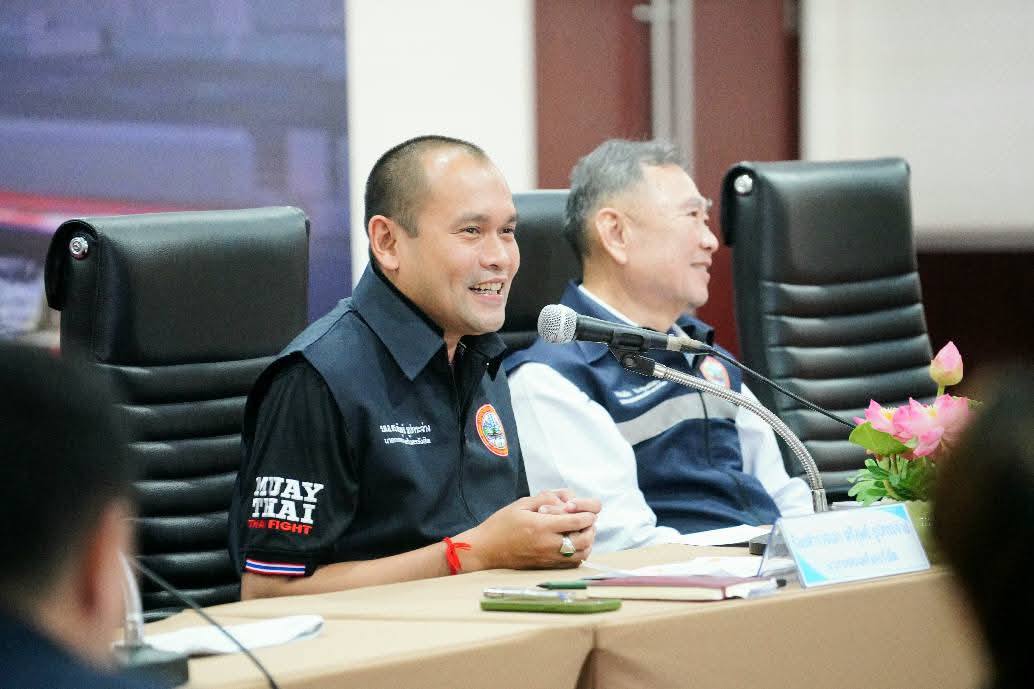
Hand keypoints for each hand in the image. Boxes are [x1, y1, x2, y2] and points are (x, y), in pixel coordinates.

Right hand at [457, 492, 596, 570]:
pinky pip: (571, 563)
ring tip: (582, 532)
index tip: (588, 511)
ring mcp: (548, 559)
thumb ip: (545, 498)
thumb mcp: (521, 504)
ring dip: (587, 542)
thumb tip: (566, 499)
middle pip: (583, 540)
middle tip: (588, 521)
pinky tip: (573, 544)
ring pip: (581, 554)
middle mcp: (548, 545)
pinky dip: (579, 554)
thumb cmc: (500, 525)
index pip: (576, 522)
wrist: (485, 550)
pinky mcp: (546, 567)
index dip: (587, 515)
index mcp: (542, 527)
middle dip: (590, 528)